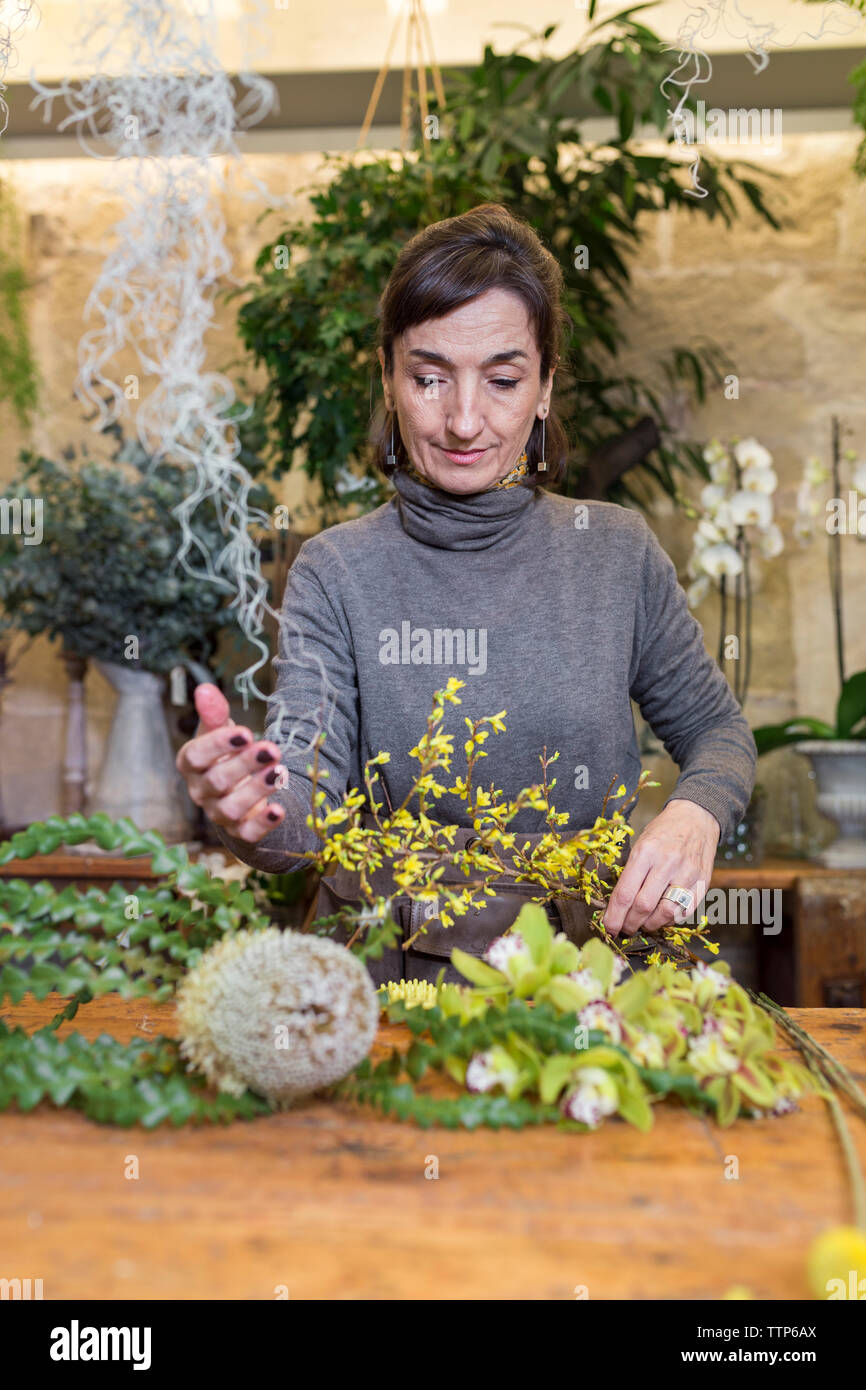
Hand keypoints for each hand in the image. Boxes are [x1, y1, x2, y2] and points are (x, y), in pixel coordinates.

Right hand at [175, 683, 286, 843]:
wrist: (241, 788)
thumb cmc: (227, 753)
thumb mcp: (221, 730)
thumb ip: (214, 712)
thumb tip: (205, 688)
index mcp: (191, 764)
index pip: (195, 756)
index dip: (218, 745)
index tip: (245, 732)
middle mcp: (201, 791)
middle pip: (217, 781)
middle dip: (245, 765)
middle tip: (273, 749)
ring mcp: (219, 814)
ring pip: (231, 808)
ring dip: (256, 791)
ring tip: (279, 772)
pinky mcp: (240, 831)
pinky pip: (248, 833)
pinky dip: (263, 824)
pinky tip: (279, 810)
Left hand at [601, 800, 719, 938]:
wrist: (697, 818)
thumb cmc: (663, 831)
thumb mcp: (640, 844)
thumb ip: (630, 873)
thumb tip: (616, 905)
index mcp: (646, 852)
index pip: (625, 893)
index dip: (614, 916)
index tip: (608, 927)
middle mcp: (667, 863)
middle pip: (644, 906)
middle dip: (629, 924)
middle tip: (623, 929)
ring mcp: (687, 874)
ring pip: (665, 913)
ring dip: (650, 925)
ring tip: (642, 924)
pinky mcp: (703, 882)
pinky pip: (684, 911)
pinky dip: (670, 920)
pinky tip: (661, 917)